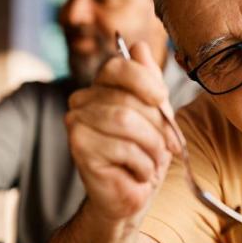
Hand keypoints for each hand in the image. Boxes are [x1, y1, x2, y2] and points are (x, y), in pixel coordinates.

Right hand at [66, 42, 180, 223]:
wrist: (130, 195)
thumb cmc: (144, 155)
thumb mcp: (157, 115)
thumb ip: (149, 82)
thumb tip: (138, 46)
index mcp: (101, 87)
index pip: (118, 66)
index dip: (145, 81)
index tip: (161, 100)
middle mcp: (82, 100)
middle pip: (128, 100)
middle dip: (157, 127)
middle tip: (165, 148)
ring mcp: (76, 122)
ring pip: (126, 122)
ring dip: (151, 148)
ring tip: (152, 163)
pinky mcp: (78, 147)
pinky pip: (122, 148)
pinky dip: (141, 165)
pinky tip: (137, 174)